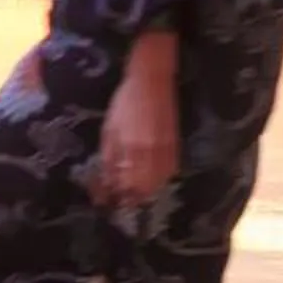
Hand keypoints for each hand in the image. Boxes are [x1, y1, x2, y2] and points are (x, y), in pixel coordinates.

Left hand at [90, 33, 180, 207]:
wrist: (152, 83)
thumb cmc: (124, 104)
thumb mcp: (109, 131)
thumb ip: (109, 160)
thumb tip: (107, 184)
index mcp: (132, 151)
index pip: (125, 187)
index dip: (115, 197)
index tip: (106, 199)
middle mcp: (152, 156)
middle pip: (143, 191)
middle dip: (130, 197)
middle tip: (118, 195)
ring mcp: (167, 153)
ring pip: (156, 185)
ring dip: (143, 191)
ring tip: (131, 187)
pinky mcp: (176, 149)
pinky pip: (167, 174)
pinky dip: (156, 180)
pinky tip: (147, 176)